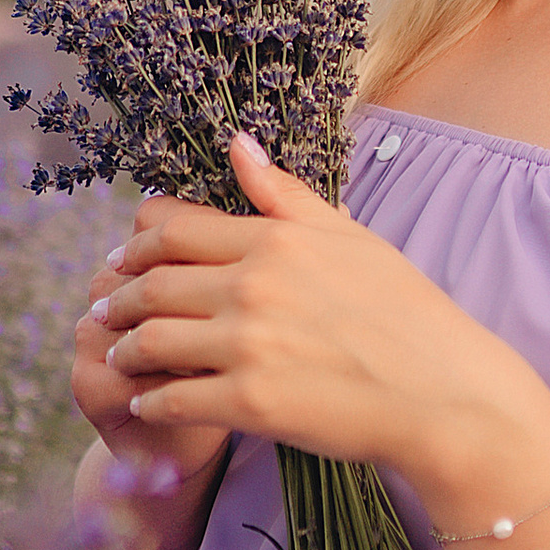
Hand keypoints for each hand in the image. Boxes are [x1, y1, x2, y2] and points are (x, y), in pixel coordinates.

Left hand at [97, 133, 537, 489]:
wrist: (444, 393)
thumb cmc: (406, 313)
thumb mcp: (350, 238)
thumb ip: (286, 195)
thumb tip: (238, 146)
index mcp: (275, 241)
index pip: (175, 229)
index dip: (137, 242)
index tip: (123, 255)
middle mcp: (253, 287)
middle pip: (153, 283)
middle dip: (119, 296)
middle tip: (105, 307)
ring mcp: (248, 346)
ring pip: (152, 340)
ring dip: (125, 348)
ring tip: (119, 355)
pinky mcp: (250, 404)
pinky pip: (173, 399)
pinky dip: (149, 400)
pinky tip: (145, 402)